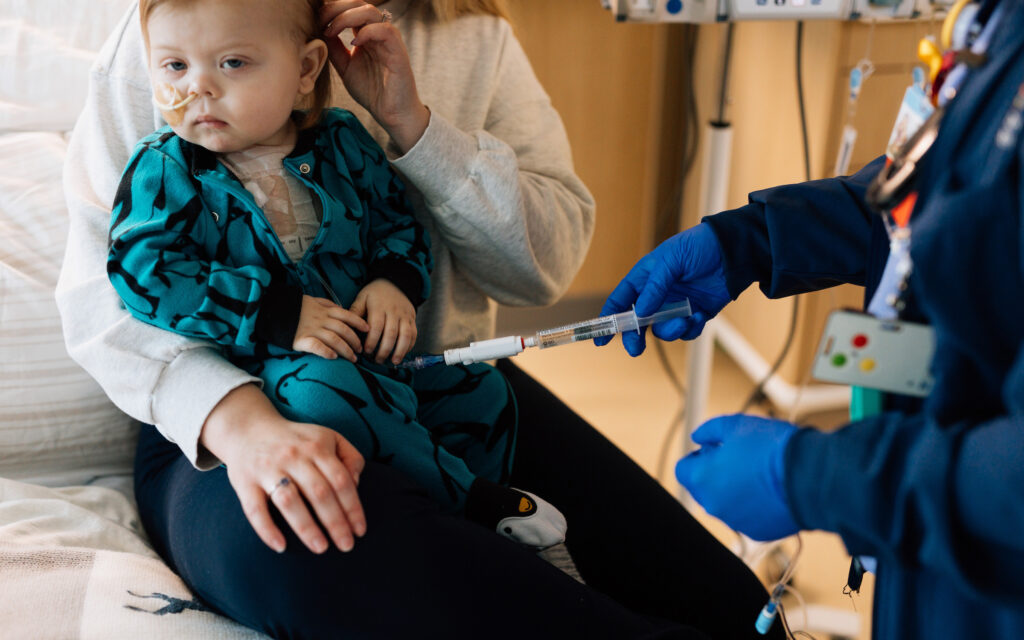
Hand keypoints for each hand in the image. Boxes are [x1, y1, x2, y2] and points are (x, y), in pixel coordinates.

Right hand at [201, 385, 366, 553]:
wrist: (248, 429)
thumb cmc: (297, 441)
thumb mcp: (328, 438)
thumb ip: (350, 457)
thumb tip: (356, 484)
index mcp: (317, 447)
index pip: (340, 480)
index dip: (353, 507)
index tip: (360, 530)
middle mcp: (293, 457)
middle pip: (319, 493)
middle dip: (335, 522)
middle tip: (346, 546)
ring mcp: (267, 469)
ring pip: (289, 501)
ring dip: (306, 528)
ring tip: (321, 548)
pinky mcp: (245, 482)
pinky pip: (255, 509)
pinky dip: (267, 529)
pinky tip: (281, 546)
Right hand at [294, 295, 368, 360]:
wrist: (272, 311)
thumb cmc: (293, 307)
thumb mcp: (311, 300)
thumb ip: (326, 303)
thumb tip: (340, 307)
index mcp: (324, 310)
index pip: (346, 315)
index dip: (358, 322)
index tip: (367, 329)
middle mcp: (320, 319)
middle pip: (343, 330)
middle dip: (354, 340)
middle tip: (360, 350)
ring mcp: (311, 329)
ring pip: (334, 339)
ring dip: (346, 350)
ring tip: (352, 358)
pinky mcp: (300, 340)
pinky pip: (317, 346)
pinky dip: (326, 352)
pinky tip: (333, 357)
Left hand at [321, 1, 429, 152]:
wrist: (392, 114)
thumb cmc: (372, 91)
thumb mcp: (345, 67)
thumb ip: (334, 49)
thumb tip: (319, 30)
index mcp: (366, 35)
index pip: (350, 9)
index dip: (331, 9)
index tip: (316, 20)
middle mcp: (378, 33)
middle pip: (359, 4)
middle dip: (336, 8)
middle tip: (321, 20)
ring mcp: (389, 41)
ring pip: (371, 12)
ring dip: (347, 17)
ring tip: (332, 31)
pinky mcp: (398, 52)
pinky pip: (385, 30)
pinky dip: (367, 32)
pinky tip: (354, 44)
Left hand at [350, 279, 416, 364]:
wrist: (395, 282)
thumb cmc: (375, 293)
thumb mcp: (362, 298)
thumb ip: (355, 312)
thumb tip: (346, 327)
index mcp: (379, 307)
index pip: (376, 327)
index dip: (371, 341)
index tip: (366, 352)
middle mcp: (394, 312)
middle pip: (391, 333)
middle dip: (384, 350)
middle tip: (377, 360)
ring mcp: (405, 316)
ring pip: (405, 335)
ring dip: (400, 350)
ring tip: (393, 361)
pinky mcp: (412, 319)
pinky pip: (414, 334)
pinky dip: (409, 346)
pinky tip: (402, 354)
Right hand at [596, 223, 729, 355]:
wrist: (735, 251)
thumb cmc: (700, 245)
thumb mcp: (672, 260)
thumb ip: (655, 287)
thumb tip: (641, 313)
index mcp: (645, 277)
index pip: (621, 300)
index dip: (609, 319)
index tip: (600, 339)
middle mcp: (658, 294)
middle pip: (638, 323)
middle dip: (635, 337)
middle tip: (636, 349)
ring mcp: (676, 306)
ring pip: (662, 330)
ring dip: (671, 330)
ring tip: (685, 320)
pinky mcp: (695, 314)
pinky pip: (686, 332)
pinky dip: (691, 329)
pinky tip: (700, 316)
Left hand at [675, 414, 799, 541]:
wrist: (810, 476)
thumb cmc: (772, 449)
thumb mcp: (735, 424)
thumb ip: (709, 431)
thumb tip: (698, 438)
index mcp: (702, 478)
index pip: (683, 470)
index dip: (698, 457)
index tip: (715, 451)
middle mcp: (713, 505)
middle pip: (702, 488)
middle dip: (714, 474)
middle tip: (739, 459)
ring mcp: (735, 521)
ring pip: (725, 503)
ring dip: (734, 490)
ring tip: (759, 473)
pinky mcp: (757, 531)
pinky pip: (747, 516)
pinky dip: (753, 505)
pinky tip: (771, 490)